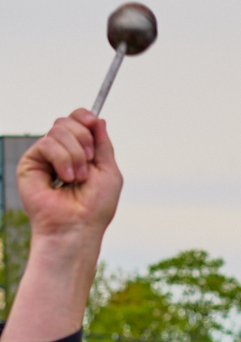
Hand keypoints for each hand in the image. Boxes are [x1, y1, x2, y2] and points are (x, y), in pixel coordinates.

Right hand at [17, 109, 121, 240]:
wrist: (78, 225)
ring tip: (78, 178)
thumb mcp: (109, 171)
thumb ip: (103, 144)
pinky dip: (62, 160)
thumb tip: (98, 119)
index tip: (92, 121)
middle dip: (83, 139)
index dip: (83, 116)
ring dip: (75, 155)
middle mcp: (61, 152)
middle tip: (88, 163)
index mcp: (80, 152)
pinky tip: (65, 179)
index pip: (77, 122)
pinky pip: (47, 144)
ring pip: (58, 130)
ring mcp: (45, 157)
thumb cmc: (96, 206)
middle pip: (67, 121)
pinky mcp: (30, 162)